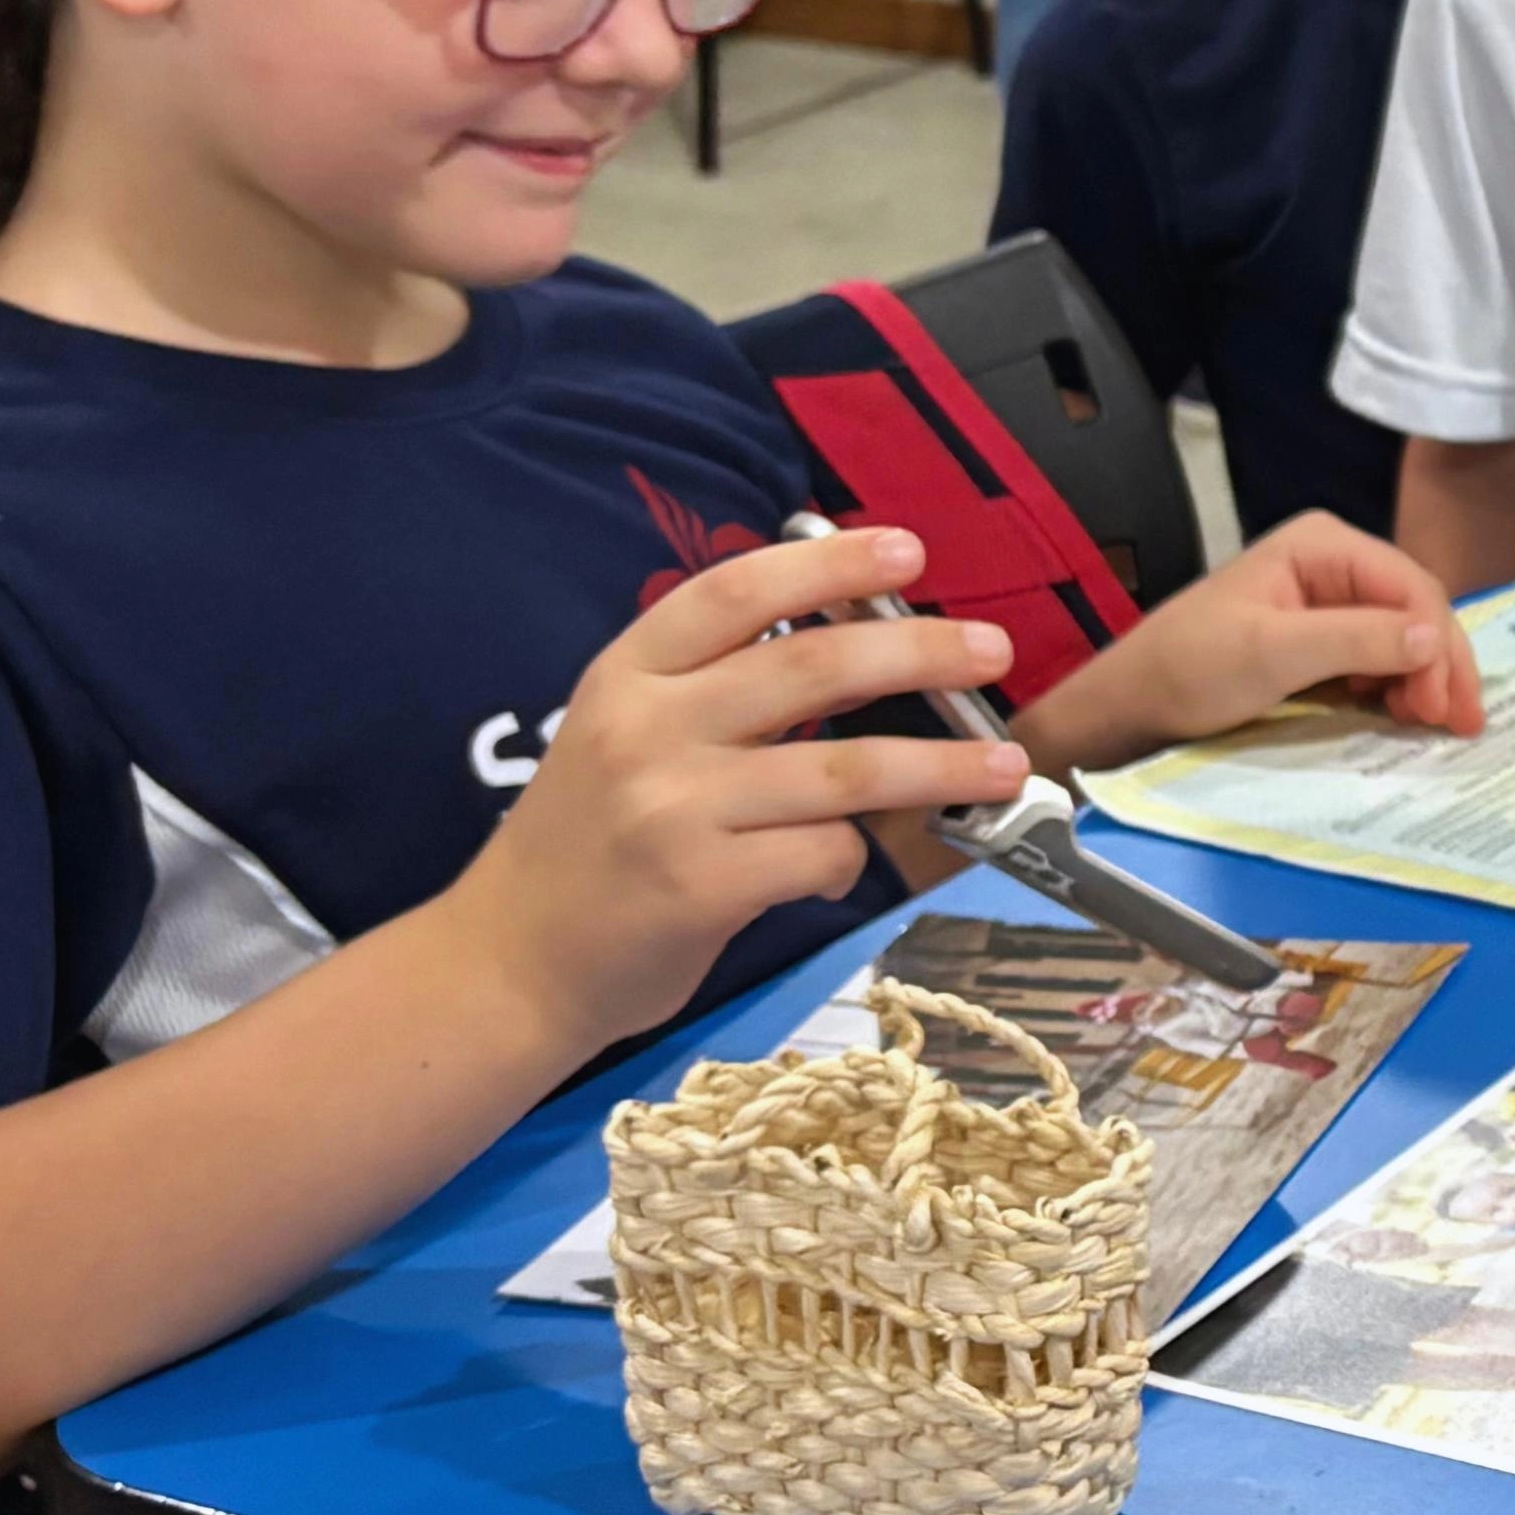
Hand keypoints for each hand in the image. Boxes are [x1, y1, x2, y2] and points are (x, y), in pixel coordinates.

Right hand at [444, 529, 1035, 1049]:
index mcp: (627, 675)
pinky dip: (851, 858)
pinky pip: (824, 854)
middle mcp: (647, 729)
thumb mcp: (624, 736)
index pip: (736, 592)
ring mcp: (675, 808)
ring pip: (846, 770)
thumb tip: (857, 645)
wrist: (509, 963)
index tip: (906, 551)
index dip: (829, 563)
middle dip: (920, 651)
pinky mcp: (704, 885)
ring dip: (942, 766)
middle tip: (991, 651)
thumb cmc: (587, 845)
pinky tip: (835, 867)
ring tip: (1005, 765)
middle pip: (813, 667)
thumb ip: (715, 690)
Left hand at [1017, 512, 1480, 772]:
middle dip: (1440, 663)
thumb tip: (1434, 638)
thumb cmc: (1191, 670)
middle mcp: (1333, 563)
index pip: (1410, 586)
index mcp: (1323, 545)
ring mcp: (1326, 601)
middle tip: (1458, 724)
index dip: (1439, 645)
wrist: (1130, 706)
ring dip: (1422, 677)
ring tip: (1428, 723)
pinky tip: (1399, 713)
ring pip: (1402, 636)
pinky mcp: (1318, 639)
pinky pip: (1376, 657)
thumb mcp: (1273, 653)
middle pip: (1414, 609)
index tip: (1448, 707)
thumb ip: (1356, 640)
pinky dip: (1396, 686)